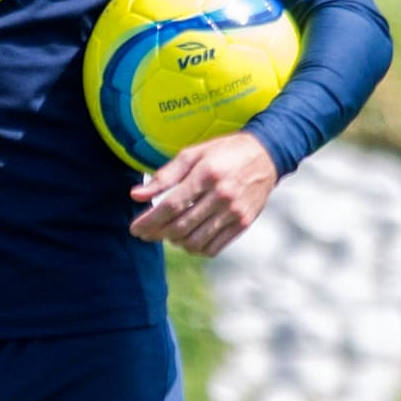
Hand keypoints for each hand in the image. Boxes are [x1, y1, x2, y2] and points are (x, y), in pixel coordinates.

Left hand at [128, 131, 277, 256]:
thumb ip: (165, 176)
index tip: (135, 229)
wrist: (266, 155)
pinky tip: (188, 239)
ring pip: (195, 241)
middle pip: (180, 227)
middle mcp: (222, 195)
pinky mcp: (243, 223)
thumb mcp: (193, 154)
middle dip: (157, 234)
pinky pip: (213, 247)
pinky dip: (196, 248)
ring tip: (168, 233)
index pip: (170, 206)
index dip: (149, 221)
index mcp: (206, 175)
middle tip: (146, 234)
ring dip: (175, 242)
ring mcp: (234, 212)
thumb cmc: (223, 152)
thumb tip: (136, 195)